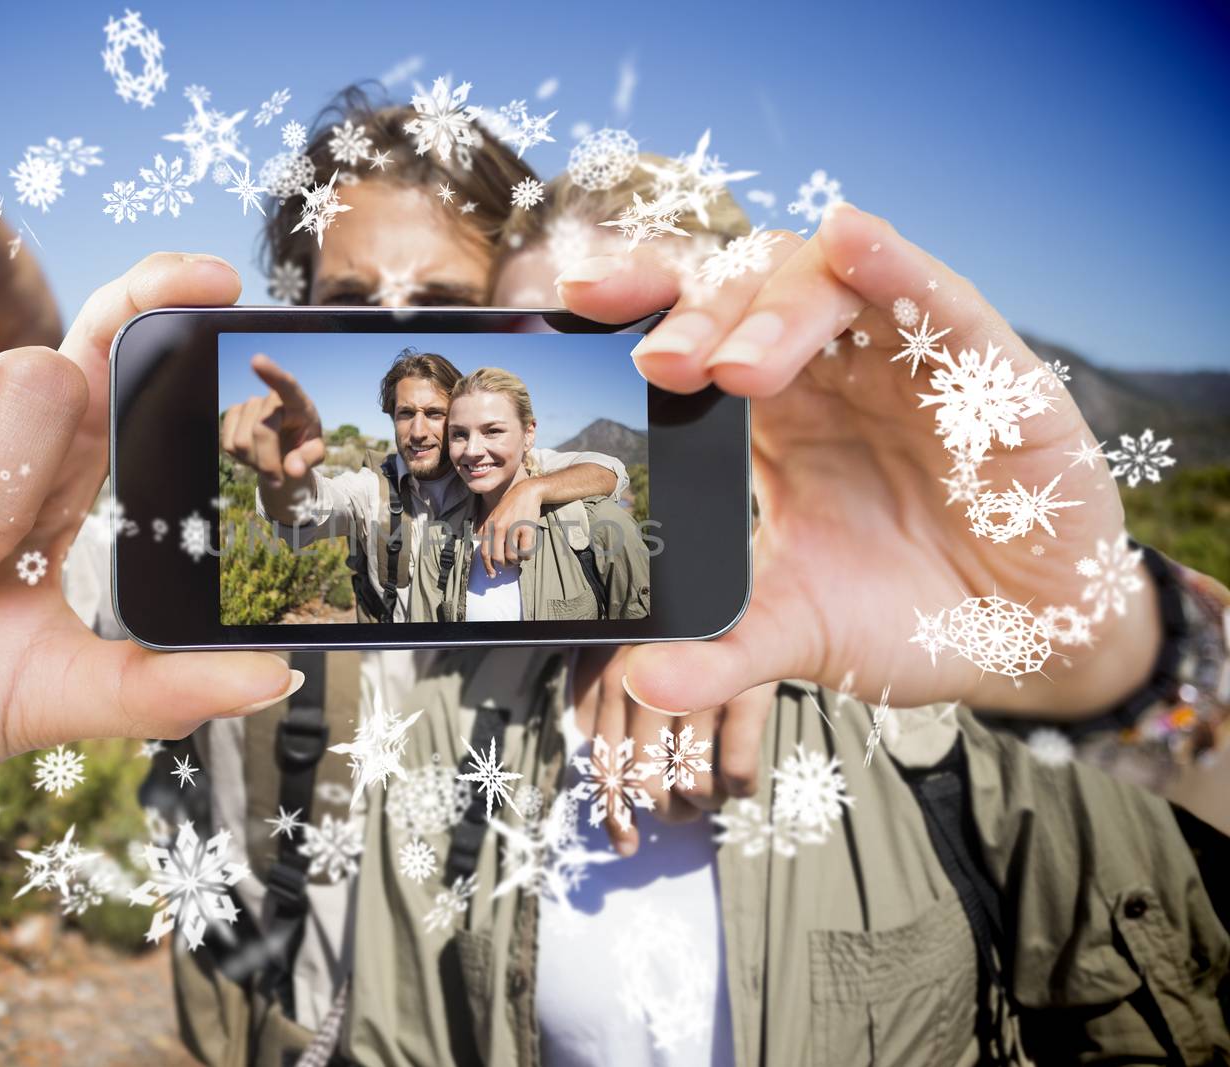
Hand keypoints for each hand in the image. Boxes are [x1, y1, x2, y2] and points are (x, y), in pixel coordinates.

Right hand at [220, 353, 327, 514]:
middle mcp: (271, 398)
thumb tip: (294, 470)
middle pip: (260, 431)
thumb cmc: (304, 445)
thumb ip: (308, 460)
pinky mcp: (231, 416)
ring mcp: (248, 405)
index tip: (256, 360)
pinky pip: (228, 445)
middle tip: (279, 480)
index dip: (271, 373)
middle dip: (267, 462)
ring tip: (270, 462)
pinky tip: (255, 456)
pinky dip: (242, 460)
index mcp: (298, 402)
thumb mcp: (314, 453)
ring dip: (255, 463)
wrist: (286, 447)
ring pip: (242, 442)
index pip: (286, 385)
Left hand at [475, 478, 542, 576]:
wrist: (526, 492)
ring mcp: (512, 528)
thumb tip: (488, 553)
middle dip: (505, 565)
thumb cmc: (511, 506)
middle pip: (498, 557)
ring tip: (519, 556)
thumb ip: (489, 531)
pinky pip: (525, 551)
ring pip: (512, 556)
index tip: (493, 575)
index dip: (488, 567)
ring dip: (516, 561)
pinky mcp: (526, 529)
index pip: (485, 552)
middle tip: (511, 563)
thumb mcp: (495, 516)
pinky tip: (527, 552)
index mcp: (490, 526)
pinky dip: (526, 556)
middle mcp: (499, 528)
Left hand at [559, 203, 1159, 720]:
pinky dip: (896, 266)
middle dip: (695, 314)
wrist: (1028, 645)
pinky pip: (939, 299)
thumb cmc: (909, 614)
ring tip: (733, 367)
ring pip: (828, 282)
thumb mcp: (801, 634)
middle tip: (656, 366)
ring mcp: (907, 361)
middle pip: (749, 290)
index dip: (641, 302)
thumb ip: (723, 654)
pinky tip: (856, 241)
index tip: (573, 302)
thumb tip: (642, 679)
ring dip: (773, 308)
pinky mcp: (990, 370)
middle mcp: (831, 371)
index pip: (697, 329)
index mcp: (773, 415)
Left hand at [573, 645, 774, 854]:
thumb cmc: (690, 650)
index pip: (607, 761)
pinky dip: (741, 787)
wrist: (754, 598)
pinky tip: (741, 779)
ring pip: (694, 786)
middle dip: (669, 812)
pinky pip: (737, 772)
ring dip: (708, 803)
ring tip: (715, 789)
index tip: (627, 845)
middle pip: (648, 784)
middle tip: (685, 808)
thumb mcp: (646, 675)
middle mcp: (649, 679)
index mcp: (616, 676)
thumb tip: (619, 814)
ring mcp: (699, 683)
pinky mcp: (746, 690)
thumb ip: (624, 728)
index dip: (616, 812)